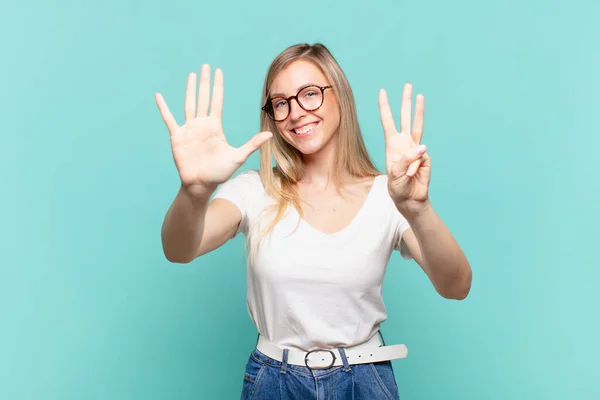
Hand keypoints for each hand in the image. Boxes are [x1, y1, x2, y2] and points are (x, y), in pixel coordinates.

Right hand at [155, 64, 271, 195]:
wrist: (201, 184)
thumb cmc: (219, 172)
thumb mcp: (238, 156)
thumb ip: (252, 144)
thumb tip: (269, 134)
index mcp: (215, 126)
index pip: (217, 101)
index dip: (217, 86)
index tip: (218, 72)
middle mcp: (202, 124)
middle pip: (203, 98)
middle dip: (205, 82)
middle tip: (205, 66)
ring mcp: (189, 129)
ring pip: (189, 104)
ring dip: (189, 90)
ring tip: (191, 75)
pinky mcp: (177, 137)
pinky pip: (169, 119)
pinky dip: (164, 108)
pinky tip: (159, 96)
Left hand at [379, 83, 431, 213]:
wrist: (410, 199)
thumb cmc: (398, 187)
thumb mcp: (396, 174)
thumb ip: (407, 160)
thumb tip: (422, 147)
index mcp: (392, 145)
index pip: (388, 122)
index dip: (385, 107)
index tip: (382, 92)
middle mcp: (404, 143)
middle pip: (405, 118)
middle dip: (405, 102)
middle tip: (407, 85)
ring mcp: (416, 148)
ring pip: (418, 126)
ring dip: (419, 111)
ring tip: (420, 96)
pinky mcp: (425, 157)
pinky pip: (422, 157)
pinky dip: (416, 167)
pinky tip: (413, 174)